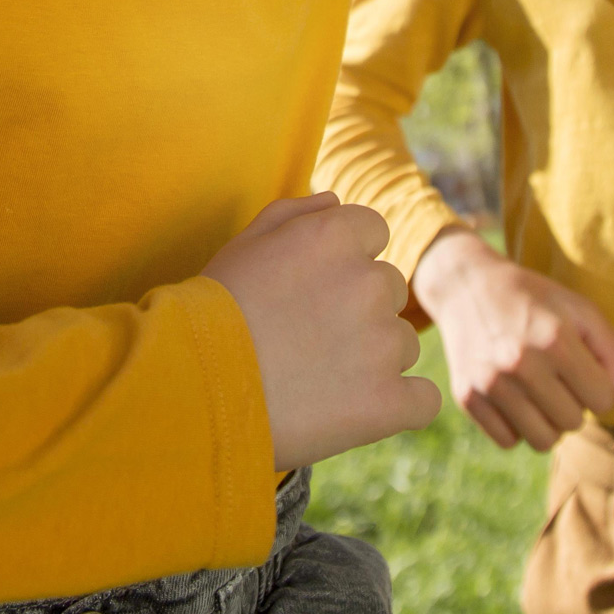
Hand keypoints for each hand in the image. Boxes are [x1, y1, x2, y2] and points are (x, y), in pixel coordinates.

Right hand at [201, 192, 441, 469]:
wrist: (192, 391)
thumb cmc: (211, 314)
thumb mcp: (244, 245)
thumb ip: (297, 214)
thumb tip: (337, 202)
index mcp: (336, 235)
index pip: (374, 232)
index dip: (346, 261)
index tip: (315, 290)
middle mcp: (368, 281)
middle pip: (389, 289)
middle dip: (359, 310)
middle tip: (308, 339)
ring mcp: (382, 344)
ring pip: (402, 345)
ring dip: (374, 359)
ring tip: (316, 379)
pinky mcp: (388, 402)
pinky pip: (421, 401)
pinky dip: (397, 407)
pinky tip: (356, 411)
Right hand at [411, 227, 613, 450]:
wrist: (465, 286)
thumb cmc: (532, 298)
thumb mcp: (579, 309)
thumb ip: (611, 351)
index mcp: (555, 340)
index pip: (603, 401)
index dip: (598, 387)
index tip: (582, 370)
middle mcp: (521, 364)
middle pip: (573, 423)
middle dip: (572, 404)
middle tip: (557, 378)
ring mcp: (491, 383)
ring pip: (542, 441)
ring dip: (547, 422)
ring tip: (539, 394)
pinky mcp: (467, 396)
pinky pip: (508, 441)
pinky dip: (515, 427)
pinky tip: (513, 399)